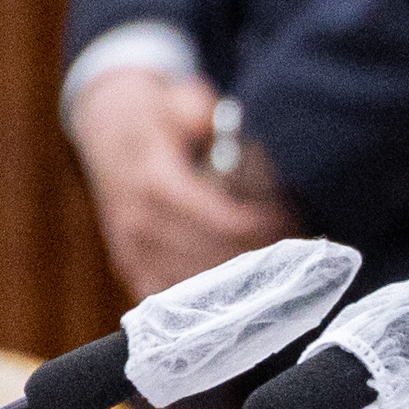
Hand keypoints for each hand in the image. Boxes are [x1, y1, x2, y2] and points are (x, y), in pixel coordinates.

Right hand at [71, 66, 299, 301]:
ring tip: (279, 283)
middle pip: (217, 264)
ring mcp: (134, 252)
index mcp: (157, 185)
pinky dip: (204, 308)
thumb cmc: (155, 116)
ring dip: (239, 292)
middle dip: (263, 264)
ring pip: (195, 291)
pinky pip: (169, 304)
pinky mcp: (132, 267)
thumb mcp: (175, 100)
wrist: (105, 131)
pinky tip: (237, 304)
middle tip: (303, 262)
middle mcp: (143, 226)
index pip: (226, 224)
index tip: (300, 230)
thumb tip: (214, 122)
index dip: (269, 231)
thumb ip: (196, 109)